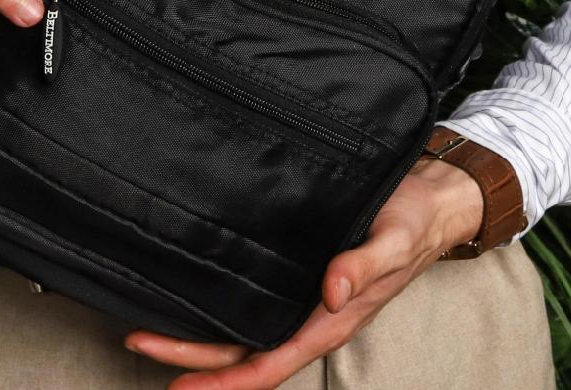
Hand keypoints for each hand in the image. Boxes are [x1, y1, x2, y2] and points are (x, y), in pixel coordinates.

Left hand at [121, 156, 487, 388]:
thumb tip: (330, 292)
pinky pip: (253, 299)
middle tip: (136, 336)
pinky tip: (192, 288)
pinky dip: (219, 301)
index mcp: (329, 323)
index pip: (266, 367)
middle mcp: (309, 317)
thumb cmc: (415, 222)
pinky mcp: (297, 270)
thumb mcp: (395, 241)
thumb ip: (364, 268)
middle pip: (240, 353)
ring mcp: (301, 297)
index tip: (177, 382)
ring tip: (148, 321)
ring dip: (198, 334)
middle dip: (189, 355)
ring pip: (241, 330)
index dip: (222, 381)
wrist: (433, 198)